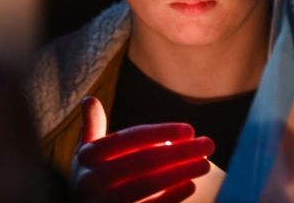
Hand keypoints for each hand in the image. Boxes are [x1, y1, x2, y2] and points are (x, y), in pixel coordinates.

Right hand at [72, 97, 213, 202]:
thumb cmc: (89, 180)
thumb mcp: (85, 156)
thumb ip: (91, 128)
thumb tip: (90, 100)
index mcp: (87, 157)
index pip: (129, 139)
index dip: (160, 132)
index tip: (189, 129)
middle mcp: (91, 180)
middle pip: (143, 161)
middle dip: (180, 151)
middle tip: (208, 145)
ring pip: (149, 184)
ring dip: (181, 172)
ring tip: (205, 164)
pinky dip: (171, 197)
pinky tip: (190, 185)